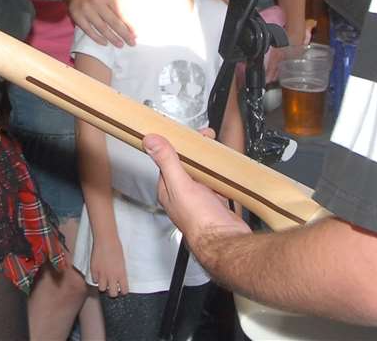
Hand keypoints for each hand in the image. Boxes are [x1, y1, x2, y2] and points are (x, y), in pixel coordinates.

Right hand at [68, 0, 135, 46]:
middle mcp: (97, 2)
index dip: (129, 25)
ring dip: (112, 38)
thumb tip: (135, 9)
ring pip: (102, 28)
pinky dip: (97, 38)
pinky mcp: (77, 16)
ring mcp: (86, 10)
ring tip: (120, 45)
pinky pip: (88, 30)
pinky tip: (105, 43)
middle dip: (124, 34)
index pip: (122, 12)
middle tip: (132, 43)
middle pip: (113, 22)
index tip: (136, 34)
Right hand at [87, 237, 129, 298]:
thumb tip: (119, 279)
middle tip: (113, 287)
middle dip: (113, 292)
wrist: (105, 239)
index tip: (122, 289)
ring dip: (103, 285)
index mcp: (122, 274)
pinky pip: (94, 279)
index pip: (124, 290)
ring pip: (102, 289)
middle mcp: (112, 276)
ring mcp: (102, 273)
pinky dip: (96, 278)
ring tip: (104, 280)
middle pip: (112, 294)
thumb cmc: (116, 247)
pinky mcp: (93, 269)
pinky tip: (98, 273)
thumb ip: (121, 272)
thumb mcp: (122, 261)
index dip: (123, 291)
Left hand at [142, 134, 249, 267]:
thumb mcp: (181, 185)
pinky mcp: (217, 203)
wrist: (226, 242)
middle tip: (207, 137)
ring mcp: (200, 199)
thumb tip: (149, 140)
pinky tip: (225, 168)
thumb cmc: (201, 220)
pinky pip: (217, 183)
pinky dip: (220, 174)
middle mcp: (182, 195)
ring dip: (208, 161)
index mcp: (168, 190)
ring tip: (216, 147)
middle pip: (186, 166)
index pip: (168, 160)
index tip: (188, 134)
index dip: (177, 145)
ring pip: (202, 173)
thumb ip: (166, 161)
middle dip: (196, 150)